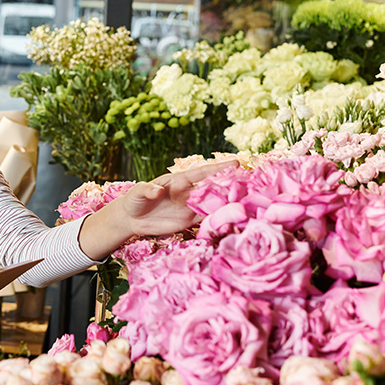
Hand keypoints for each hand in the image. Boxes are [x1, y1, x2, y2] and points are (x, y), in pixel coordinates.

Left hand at [79, 159, 237, 260]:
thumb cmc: (134, 200)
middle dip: (231, 183)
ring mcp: (191, 206)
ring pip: (214, 203)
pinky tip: (234, 220)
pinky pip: (208, 219)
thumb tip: (156, 190)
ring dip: (229, 202)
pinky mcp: (190, 220)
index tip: (236, 163)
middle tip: (253, 182)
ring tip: (250, 201)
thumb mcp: (137, 193)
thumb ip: (146, 190)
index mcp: (178, 180)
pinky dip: (220, 219)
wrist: (132, 218)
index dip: (218, 168)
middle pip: (213, 186)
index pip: (201, 173)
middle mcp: (188, 191)